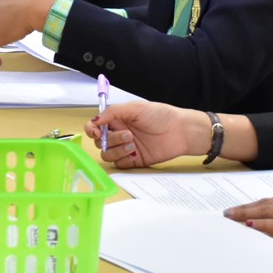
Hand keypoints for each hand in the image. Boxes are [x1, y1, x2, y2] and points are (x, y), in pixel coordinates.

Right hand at [86, 102, 205, 168]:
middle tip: (127, 135)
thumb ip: (112, 112)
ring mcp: (126, 148)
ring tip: (133, 144)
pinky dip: (124, 159)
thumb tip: (95, 120)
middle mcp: (119, 134)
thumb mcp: (135, 108)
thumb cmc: (161, 115)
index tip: (96, 132)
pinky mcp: (134, 161)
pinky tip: (135, 152)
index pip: (95, 126)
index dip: (91, 130)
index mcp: (117, 120)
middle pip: (100, 142)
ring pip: (108, 155)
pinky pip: (120, 164)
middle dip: (110, 140)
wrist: (180, 131)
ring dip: (117, 150)